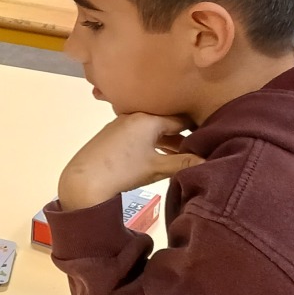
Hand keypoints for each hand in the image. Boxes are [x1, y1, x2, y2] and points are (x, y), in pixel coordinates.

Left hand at [58, 112, 201, 211]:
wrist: (84, 179)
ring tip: (180, 156)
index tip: (209, 137)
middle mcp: (134, 115)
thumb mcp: (157, 168)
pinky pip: (137, 133)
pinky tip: (155, 156)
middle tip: (197, 148)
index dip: (196, 129)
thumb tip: (208, 161)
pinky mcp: (110, 134)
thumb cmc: (123, 171)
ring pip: (150, 129)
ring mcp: (120, 123)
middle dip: (180, 136)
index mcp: (148, 119)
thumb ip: (183, 163)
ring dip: (165, 141)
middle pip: (165, 123)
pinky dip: (150, 142)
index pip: (180, 120)